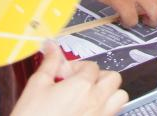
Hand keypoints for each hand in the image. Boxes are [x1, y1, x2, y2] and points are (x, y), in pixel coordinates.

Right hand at [12, 42, 127, 115]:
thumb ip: (49, 63)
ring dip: (109, 93)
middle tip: (81, 82)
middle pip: (113, 78)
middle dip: (99, 76)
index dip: (77, 67)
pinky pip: (112, 114)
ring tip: (89, 96)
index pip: (92, 65)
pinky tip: (86, 111)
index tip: (66, 73)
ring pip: (120, 97)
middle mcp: (96, 101)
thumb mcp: (36, 86)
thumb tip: (51, 47)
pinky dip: (104, 110)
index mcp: (82, 86)